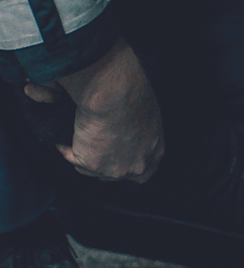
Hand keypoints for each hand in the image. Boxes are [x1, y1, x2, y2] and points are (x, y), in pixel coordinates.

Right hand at [25, 38, 164, 182]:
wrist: (114, 92)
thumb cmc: (131, 93)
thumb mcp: (146, 113)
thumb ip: (139, 128)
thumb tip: (124, 128)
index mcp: (156, 152)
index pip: (144, 171)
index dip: (127, 163)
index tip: (114, 154)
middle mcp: (139, 166)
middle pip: (117, 175)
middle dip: (102, 164)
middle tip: (90, 147)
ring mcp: (116, 169)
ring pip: (93, 169)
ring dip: (83, 154)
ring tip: (76, 136)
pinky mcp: (92, 165)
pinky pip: (73, 159)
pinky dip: (66, 148)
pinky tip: (64, 136)